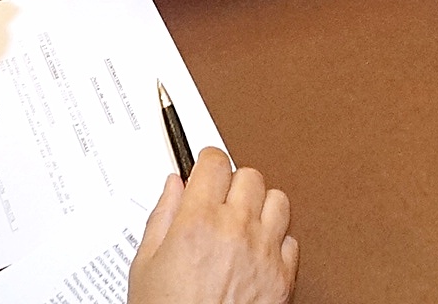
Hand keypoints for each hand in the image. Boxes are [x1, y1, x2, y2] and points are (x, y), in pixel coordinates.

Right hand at [129, 151, 297, 303]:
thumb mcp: (145, 266)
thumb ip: (161, 217)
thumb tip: (173, 185)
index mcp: (198, 222)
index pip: (214, 161)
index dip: (207, 161)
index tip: (204, 166)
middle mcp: (237, 230)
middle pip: (249, 175)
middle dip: (232, 182)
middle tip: (219, 199)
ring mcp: (265, 253)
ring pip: (278, 200)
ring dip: (260, 205)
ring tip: (243, 220)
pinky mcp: (284, 277)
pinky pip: (292, 240)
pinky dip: (277, 241)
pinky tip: (258, 251)